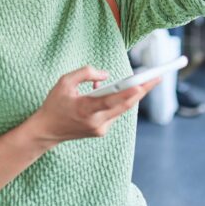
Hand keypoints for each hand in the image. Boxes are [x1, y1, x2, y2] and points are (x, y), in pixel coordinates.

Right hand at [30, 65, 162, 144]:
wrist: (46, 131)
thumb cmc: (54, 104)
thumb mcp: (64, 82)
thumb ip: (85, 73)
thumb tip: (106, 75)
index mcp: (85, 109)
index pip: (113, 100)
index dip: (130, 92)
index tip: (145, 82)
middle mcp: (96, 122)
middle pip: (125, 105)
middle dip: (143, 90)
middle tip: (158, 77)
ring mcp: (100, 129)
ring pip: (121, 109)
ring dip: (128, 94)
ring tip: (138, 80)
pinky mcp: (101, 131)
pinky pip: (114, 113)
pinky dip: (115, 101)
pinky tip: (108, 91)